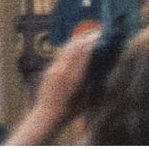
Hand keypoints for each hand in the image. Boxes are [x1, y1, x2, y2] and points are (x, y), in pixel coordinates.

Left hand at [8, 25, 98, 144]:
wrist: (47, 115)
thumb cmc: (70, 112)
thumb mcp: (86, 101)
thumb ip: (92, 85)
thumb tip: (102, 71)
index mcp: (73, 80)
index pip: (82, 56)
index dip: (91, 44)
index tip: (100, 36)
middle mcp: (62, 71)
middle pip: (74, 49)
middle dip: (85, 38)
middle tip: (97, 32)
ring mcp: (54, 69)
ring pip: (66, 49)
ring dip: (77, 41)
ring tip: (88, 35)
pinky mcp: (49, 69)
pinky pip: (60, 55)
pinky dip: (70, 48)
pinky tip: (75, 46)